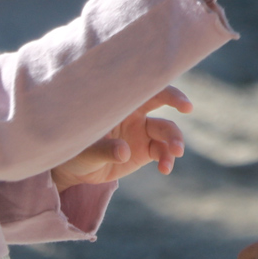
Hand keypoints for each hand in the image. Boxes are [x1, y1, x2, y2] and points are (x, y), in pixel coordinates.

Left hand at [51, 86, 191, 189]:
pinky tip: (165, 169)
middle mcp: (135, 112)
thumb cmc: (74, 149)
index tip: (184, 105)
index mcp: (120, 101)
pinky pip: (162, 152)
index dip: (169, 94)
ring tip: (171, 158)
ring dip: (174, 144)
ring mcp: (142, 131)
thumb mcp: (84, 150)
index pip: (147, 89)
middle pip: (164, 106)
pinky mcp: (145, 150)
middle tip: (178, 142)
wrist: (74, 168)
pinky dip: (166, 159)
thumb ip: (103, 149)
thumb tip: (124, 152)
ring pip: (167, 132)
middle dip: (176, 116)